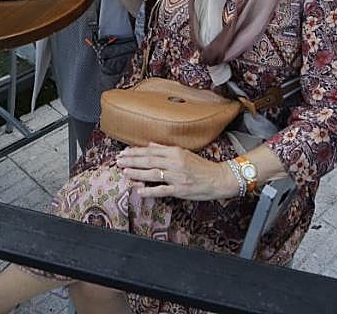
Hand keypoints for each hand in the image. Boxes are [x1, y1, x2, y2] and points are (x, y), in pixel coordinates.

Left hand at [116, 143, 236, 200]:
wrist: (218, 178)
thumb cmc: (201, 166)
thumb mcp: (184, 153)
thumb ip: (165, 149)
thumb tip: (150, 145)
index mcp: (175, 152)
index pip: (150, 151)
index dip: (135, 152)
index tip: (123, 152)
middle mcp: (174, 163)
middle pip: (149, 161)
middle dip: (131, 161)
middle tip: (118, 161)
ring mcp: (177, 177)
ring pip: (153, 174)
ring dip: (137, 173)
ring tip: (125, 172)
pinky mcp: (180, 190)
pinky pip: (162, 190)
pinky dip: (150, 190)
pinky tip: (139, 191)